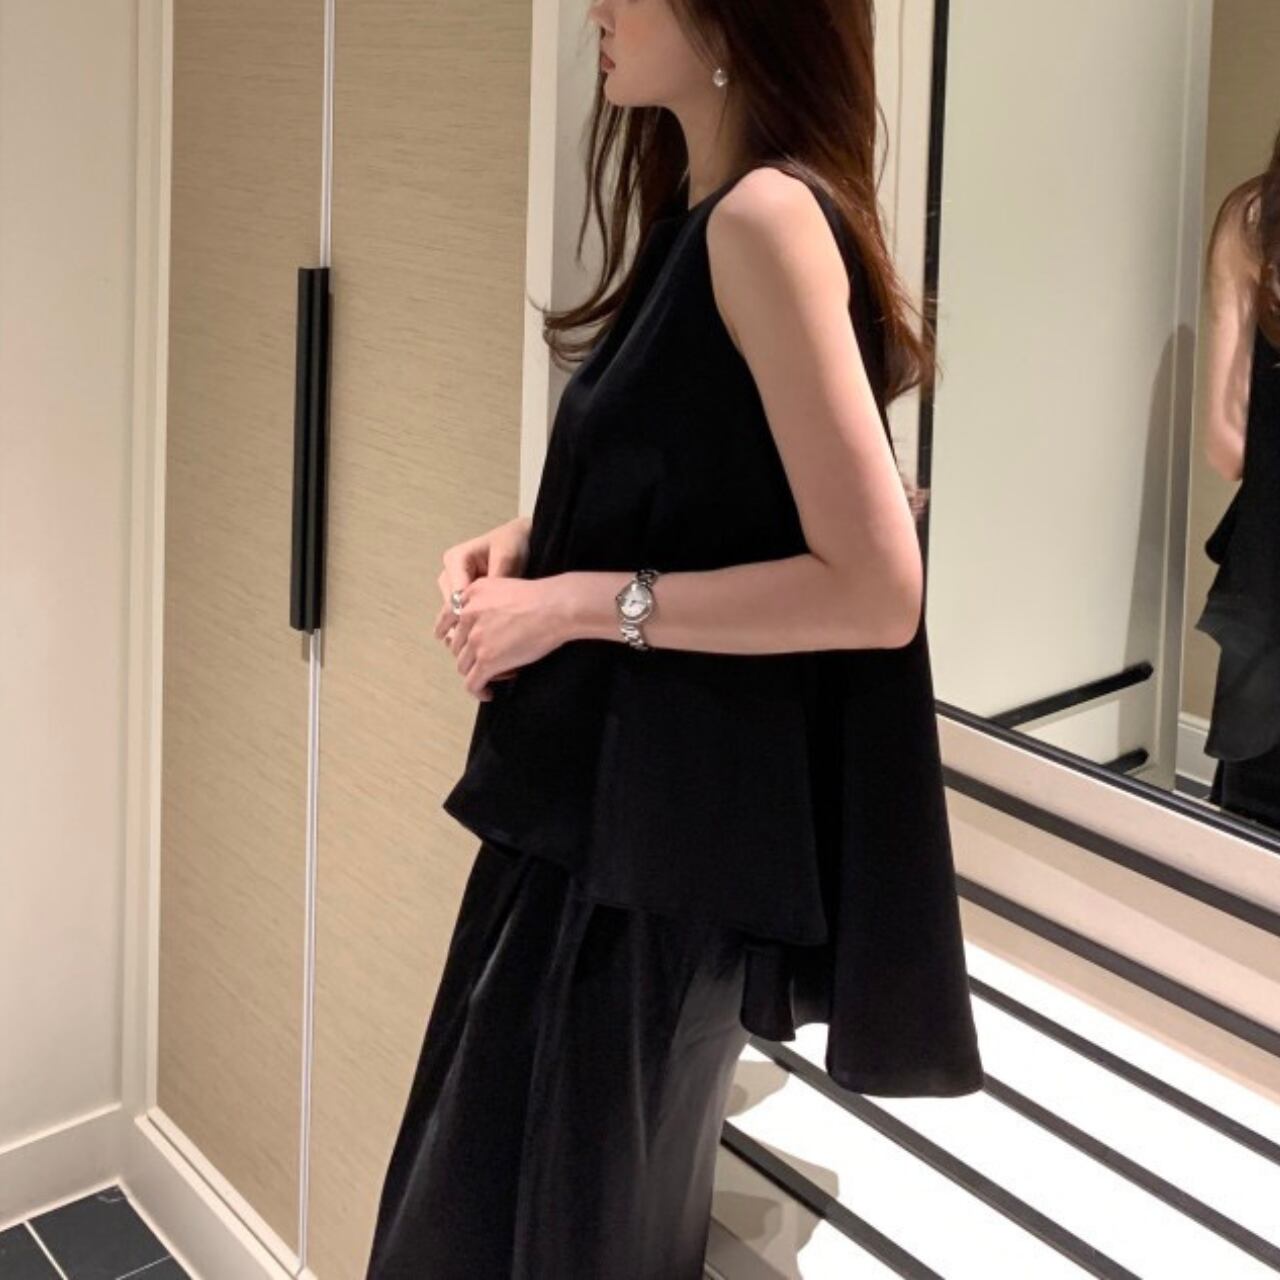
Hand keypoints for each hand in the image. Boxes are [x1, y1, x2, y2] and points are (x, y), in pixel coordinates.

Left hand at [434, 574, 568, 700]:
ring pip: (463, 665)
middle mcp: (469, 614)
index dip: (446, 630)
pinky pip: (472, 683)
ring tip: (497, 674)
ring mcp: (476, 639)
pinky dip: (478, 691)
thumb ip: (488, 598)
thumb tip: (491, 619)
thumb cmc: (542, 597)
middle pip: (457, 644)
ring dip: (478, 672)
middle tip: (491, 659)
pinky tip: (488, 694)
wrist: (555, 607)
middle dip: (471, 655)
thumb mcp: (505, 584)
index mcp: (473, 593)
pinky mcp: (487, 660)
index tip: (444, 637)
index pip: (450, 616)